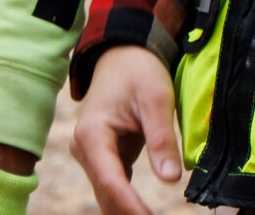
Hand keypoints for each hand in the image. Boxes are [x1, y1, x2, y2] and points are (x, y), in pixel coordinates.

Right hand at [71, 46, 182, 214]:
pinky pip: (114, 186)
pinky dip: (128, 202)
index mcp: (92, 133)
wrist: (123, 56)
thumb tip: (170, 179)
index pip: (111, 180)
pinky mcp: (102, 158)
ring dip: (128, 211)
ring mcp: (90, 154)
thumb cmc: (138, 72)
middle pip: (107, 193)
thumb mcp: (156, 98)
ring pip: (108, 194)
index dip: (130, 206)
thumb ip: (161, 138)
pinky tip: (144, 213)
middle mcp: (83, 147)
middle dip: (129, 213)